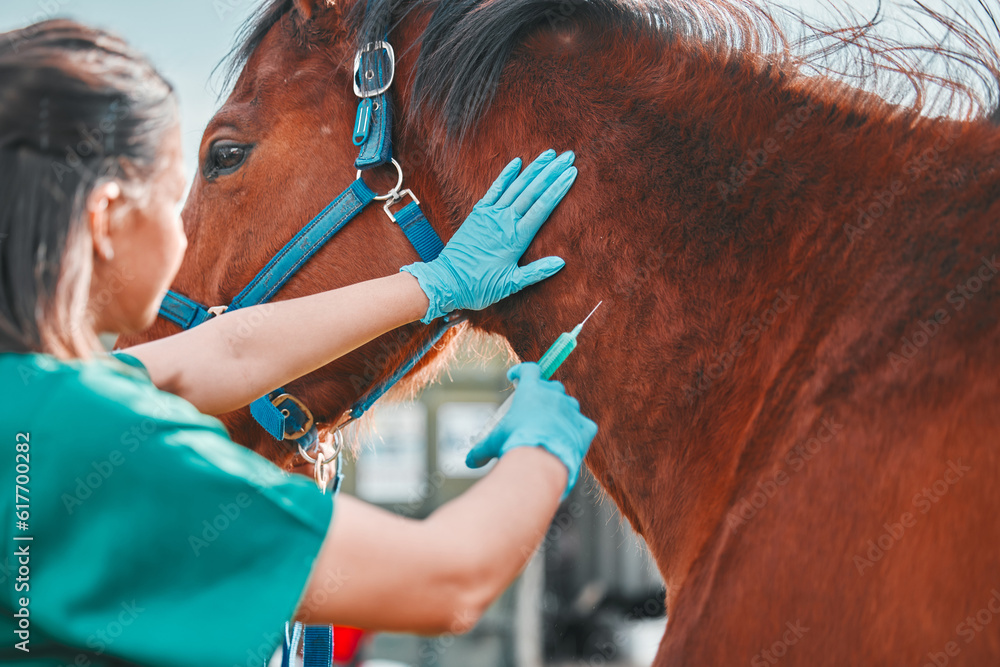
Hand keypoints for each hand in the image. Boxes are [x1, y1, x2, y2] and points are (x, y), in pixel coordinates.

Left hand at [401, 149, 576, 323]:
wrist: (446, 281)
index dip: (558, 188)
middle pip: (533, 191)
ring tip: (549, 154)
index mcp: (517, 237)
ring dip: (533, 169)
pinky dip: (506, 175)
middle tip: (568, 156)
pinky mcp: (478, 214)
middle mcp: (505, 221)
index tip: (571, 173)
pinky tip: (517, 162)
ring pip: (517, 186)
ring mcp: (490, 215)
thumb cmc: (479, 286)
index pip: (543, 207)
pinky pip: (494, 189)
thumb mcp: (511, 284)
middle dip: (551, 172)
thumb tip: (561, 262)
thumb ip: (536, 272)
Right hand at [466, 362, 597, 499]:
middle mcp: (554, 395)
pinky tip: (568, 441)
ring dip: (561, 412)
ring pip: (569, 405)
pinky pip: (584, 426)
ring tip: (551, 429)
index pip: (529, 369)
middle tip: (535, 409)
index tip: (515, 377)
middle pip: (552, 386)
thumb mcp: (492, 445)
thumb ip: (480, 450)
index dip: (522, 371)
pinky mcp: (585, 427)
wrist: (541, 463)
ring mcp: (572, 410)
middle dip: (544, 395)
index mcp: (531, 390)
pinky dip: (577, 431)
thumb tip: (470, 462)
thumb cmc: (514, 446)